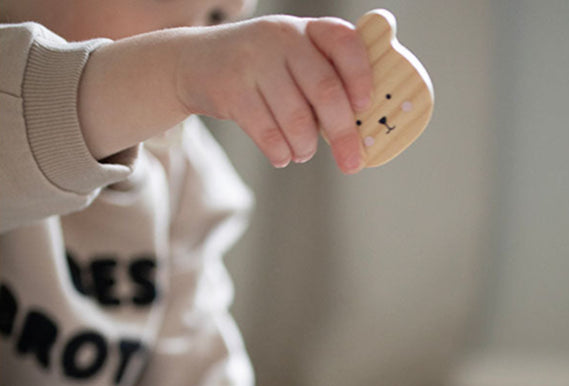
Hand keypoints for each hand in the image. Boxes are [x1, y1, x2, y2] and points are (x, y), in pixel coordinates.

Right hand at [176, 16, 372, 172]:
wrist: (194, 62)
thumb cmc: (261, 71)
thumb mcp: (293, 59)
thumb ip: (326, 80)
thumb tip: (359, 131)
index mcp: (307, 29)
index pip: (345, 43)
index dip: (360, 77)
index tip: (364, 108)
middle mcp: (282, 38)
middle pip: (325, 91)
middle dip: (343, 135)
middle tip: (351, 162)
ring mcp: (254, 62)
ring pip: (297, 120)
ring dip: (306, 147)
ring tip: (303, 151)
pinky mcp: (232, 90)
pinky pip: (268, 135)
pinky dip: (281, 153)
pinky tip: (282, 155)